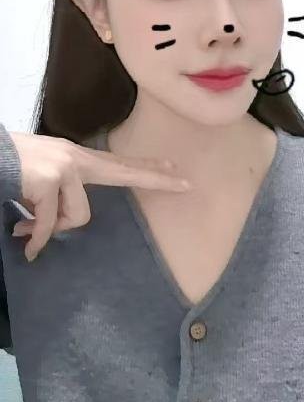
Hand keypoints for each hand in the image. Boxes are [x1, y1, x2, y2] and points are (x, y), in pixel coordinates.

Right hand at [8, 131, 191, 261]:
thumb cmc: (9, 169)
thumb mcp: (40, 183)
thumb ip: (58, 199)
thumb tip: (55, 230)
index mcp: (74, 158)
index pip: (118, 163)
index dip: (147, 169)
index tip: (175, 171)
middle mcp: (75, 158)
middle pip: (124, 171)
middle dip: (156, 179)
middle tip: (188, 184)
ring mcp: (64, 167)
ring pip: (77, 216)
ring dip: (51, 228)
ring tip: (26, 227)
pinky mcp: (50, 180)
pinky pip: (50, 224)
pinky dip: (38, 238)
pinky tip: (26, 243)